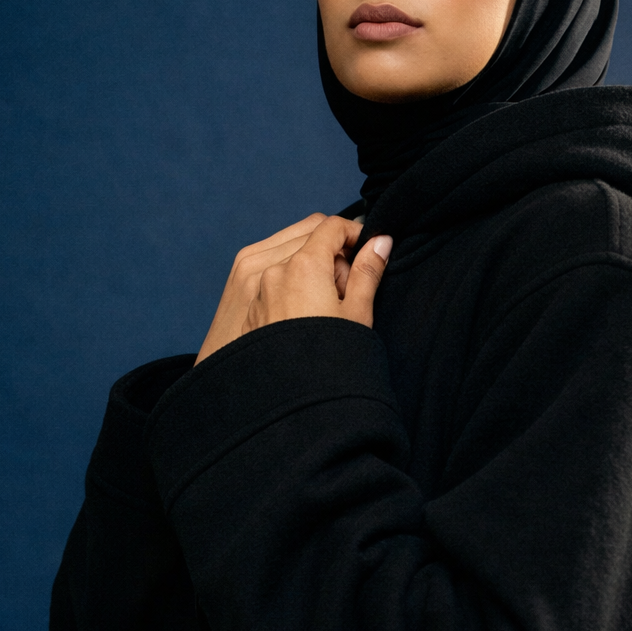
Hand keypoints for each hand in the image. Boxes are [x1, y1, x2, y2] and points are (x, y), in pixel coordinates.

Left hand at [196, 214, 392, 363]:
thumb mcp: (358, 314)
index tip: (367, 251)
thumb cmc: (328, 362)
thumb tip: (381, 242)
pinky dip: (293, 284)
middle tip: (349, 289)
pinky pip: (274, 279)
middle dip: (333, 254)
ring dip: (312, 269)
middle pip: (310, 238)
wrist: (289, 404)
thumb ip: (368, 272)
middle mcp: (275, 270)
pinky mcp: (250, 307)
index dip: (354, 234)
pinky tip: (306, 316)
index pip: (331, 227)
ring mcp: (258, 288)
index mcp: (304, 265)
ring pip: (290, 258)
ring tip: (327, 307)